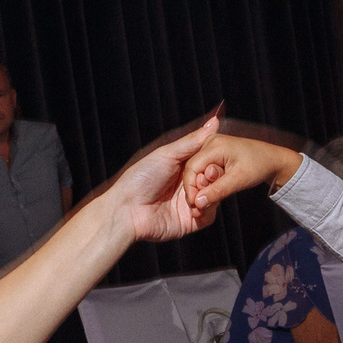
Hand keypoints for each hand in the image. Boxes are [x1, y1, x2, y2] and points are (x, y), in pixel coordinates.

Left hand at [102, 114, 223, 243]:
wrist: (128, 209)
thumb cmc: (141, 178)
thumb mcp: (167, 154)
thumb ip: (192, 141)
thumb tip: (215, 121)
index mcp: (184, 167)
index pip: (209, 160)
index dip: (213, 159)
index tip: (214, 158)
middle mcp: (189, 184)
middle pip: (215, 178)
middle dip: (213, 176)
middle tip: (204, 177)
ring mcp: (191, 203)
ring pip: (215, 195)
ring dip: (209, 191)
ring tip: (196, 191)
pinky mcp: (192, 221)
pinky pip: (209, 215)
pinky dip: (206, 209)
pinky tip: (194, 205)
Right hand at [184, 130, 303, 215]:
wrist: (272, 159)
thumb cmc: (259, 166)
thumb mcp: (238, 180)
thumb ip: (217, 191)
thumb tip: (198, 203)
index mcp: (214, 145)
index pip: (192, 168)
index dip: (191, 188)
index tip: (195, 205)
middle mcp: (209, 142)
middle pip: (192, 169)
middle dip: (195, 189)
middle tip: (199, 208)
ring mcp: (210, 146)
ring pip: (197, 170)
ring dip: (200, 187)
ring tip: (205, 202)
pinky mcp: (213, 153)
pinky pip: (203, 169)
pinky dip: (206, 182)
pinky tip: (210, 194)